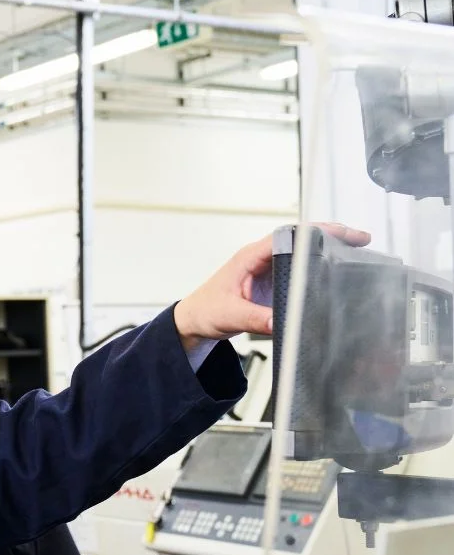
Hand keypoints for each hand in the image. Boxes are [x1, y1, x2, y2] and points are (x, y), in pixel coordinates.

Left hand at [173, 223, 371, 351]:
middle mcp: (261, 258)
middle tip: (361, 239)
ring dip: (327, 250)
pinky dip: (319, 268)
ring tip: (358, 251)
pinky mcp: (273, 284)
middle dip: (331, 236)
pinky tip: (337, 273)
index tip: (340, 233)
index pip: (287, 235)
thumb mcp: (229, 315)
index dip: (315, 231)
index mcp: (250, 257)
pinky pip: (299, 271)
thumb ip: (254, 318)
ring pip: (301, 253)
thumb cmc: (205, 312)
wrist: (194, 322)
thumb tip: (279, 322)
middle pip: (300, 239)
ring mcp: (268, 269)